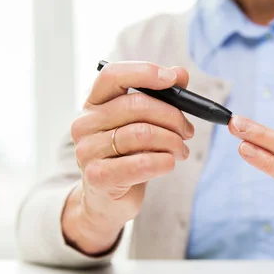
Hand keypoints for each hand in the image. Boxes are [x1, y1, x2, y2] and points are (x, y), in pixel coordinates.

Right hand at [62, 61, 193, 254]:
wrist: (107, 200)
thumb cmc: (127, 157)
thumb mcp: (143, 124)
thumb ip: (162, 97)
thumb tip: (181, 73)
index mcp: (94, 104)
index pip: (113, 75)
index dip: (144, 72)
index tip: (173, 79)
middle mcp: (85, 124)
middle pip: (136, 105)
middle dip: (172, 116)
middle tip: (188, 131)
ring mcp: (87, 150)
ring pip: (142, 134)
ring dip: (172, 142)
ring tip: (181, 151)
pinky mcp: (97, 176)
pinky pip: (141, 163)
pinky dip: (164, 161)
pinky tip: (170, 163)